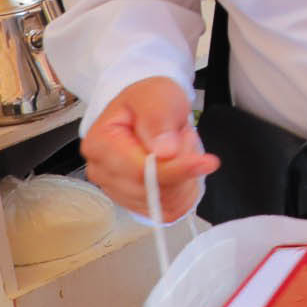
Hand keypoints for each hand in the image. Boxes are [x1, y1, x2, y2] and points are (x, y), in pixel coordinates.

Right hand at [82, 76, 217, 220]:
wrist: (148, 108)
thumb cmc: (148, 100)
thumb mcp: (156, 96)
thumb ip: (158, 119)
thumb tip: (165, 152)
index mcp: (100, 144)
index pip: (140, 171)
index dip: (175, 170)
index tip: (205, 162)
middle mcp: (102, 172)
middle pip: (152, 191)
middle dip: (180, 169)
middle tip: (184, 138)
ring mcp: (117, 190)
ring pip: (162, 204)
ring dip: (183, 179)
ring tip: (178, 148)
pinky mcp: (134, 201)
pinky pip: (167, 209)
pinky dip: (182, 190)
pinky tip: (180, 167)